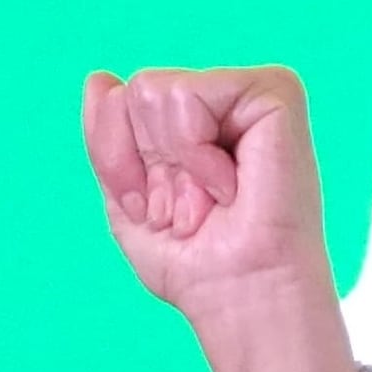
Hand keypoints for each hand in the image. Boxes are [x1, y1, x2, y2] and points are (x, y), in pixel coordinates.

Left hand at [84, 67, 358, 371]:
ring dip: (171, 166)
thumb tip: (97, 78)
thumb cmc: (194, 258)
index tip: (156, 208)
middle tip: (188, 207)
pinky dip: (194, 155)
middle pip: (132, 93)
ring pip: (152, 90)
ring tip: (209, 199)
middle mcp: (221, 98)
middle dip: (144, 165)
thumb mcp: (127, 197)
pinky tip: (229, 184)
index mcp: (190, 120)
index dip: (120, 164)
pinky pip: (189, 95)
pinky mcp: (274, 90)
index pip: (116, 104)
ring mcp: (248, 90)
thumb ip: (108, 138)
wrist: (238, 293)